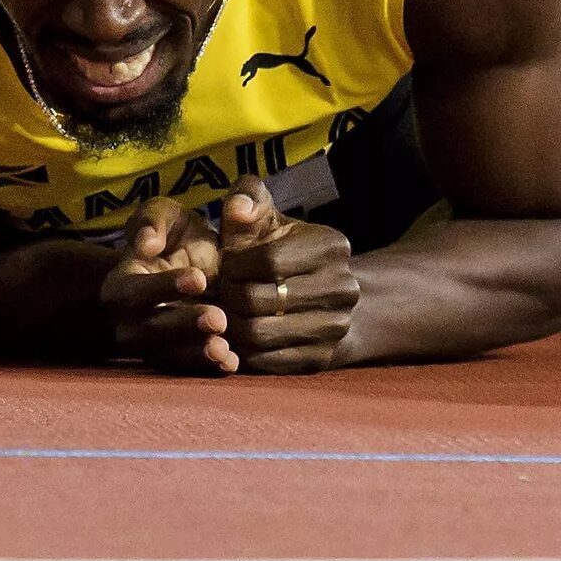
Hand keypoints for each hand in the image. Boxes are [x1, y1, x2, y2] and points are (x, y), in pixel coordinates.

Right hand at [100, 197, 236, 372]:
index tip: (199, 277)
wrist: (189, 268)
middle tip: (218, 318)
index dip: (164, 287)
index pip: (134, 292)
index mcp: (120, 285)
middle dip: (184, 326)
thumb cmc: (173, 238)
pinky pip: (186, 371)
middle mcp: (128, 321)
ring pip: (167, 356)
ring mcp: (149, 346)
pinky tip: (230, 362)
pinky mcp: (172, 361)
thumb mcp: (164, 216)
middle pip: (150, 331)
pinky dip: (208, 369)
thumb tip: (146, 243)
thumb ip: (152, 220)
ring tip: (223, 348)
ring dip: (195, 354)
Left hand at [204, 177, 358, 373]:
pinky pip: (265, 362)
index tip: (225, 265)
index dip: (234, 265)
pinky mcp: (320, 359)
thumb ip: (248, 198)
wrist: (325, 298)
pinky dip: (240, 351)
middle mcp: (342, 288)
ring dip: (228, 325)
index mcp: (331, 247)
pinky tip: (233, 335)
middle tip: (218, 293)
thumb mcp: (269, 218)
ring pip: (257, 335)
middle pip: (258, 300)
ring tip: (221, 312)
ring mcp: (335, 327)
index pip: (268, 260)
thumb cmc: (282, 250)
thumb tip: (238, 209)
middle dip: (226, 296)